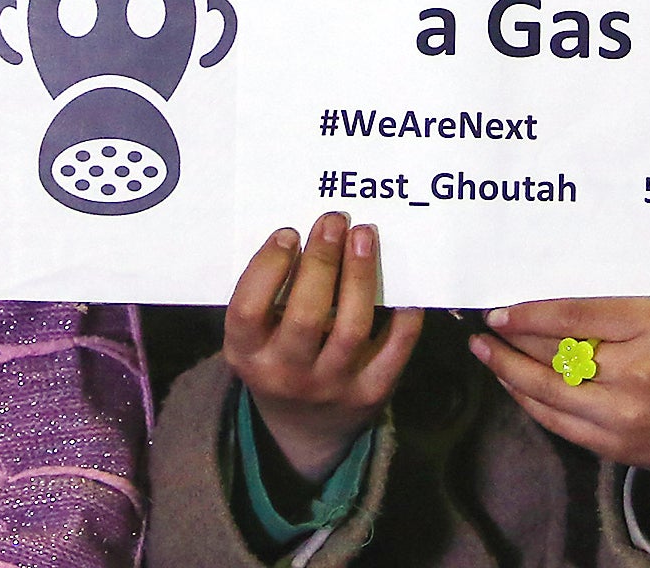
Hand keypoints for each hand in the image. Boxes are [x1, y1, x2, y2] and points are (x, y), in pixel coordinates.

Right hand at [222, 213, 422, 480]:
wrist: (304, 429)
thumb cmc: (278, 358)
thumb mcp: (255, 337)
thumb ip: (269, 294)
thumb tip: (309, 231)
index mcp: (247, 354)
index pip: (248, 310)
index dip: (268, 267)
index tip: (289, 233)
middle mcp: (286, 374)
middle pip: (306, 314)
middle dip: (322, 260)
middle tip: (334, 220)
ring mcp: (331, 386)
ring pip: (351, 327)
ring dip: (360, 274)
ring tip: (364, 235)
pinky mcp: (371, 392)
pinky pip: (395, 347)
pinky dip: (403, 312)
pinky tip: (402, 280)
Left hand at [470, 297, 649, 524]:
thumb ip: (631, 304)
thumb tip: (562, 284)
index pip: (574, 316)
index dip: (529, 313)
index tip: (501, 308)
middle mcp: (639, 371)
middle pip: (555, 351)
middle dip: (512, 338)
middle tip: (483, 324)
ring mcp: (625, 415)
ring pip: (548, 390)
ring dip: (508, 370)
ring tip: (484, 352)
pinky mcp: (616, 446)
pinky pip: (559, 421)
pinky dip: (530, 400)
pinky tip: (512, 383)